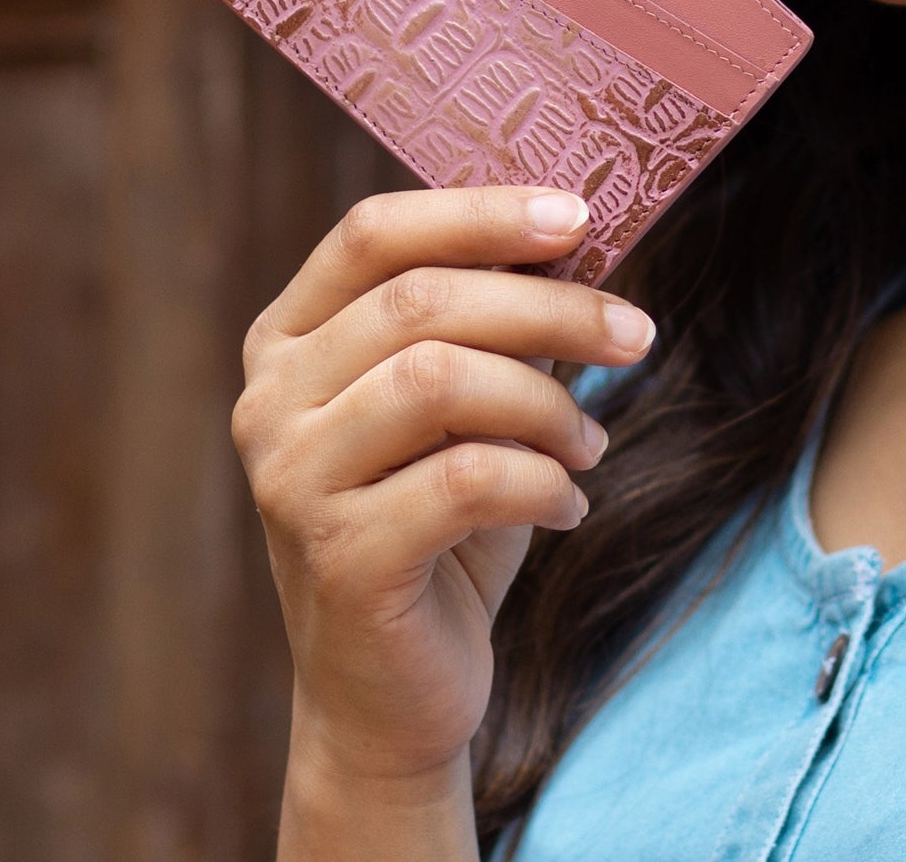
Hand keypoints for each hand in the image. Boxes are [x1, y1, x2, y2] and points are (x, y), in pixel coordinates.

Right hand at [232, 186, 655, 850]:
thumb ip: (494, 318)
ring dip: (548, 403)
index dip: (480, 213)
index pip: (373, 232)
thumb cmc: (438, 520)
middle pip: (422, 301)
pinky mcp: (338, 558)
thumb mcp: (467, 400)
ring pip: (441, 379)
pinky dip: (542, 482)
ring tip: (588, 443)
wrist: (392, 692)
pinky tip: (568, 504)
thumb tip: (574, 230)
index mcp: (288, 339)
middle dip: (552, 308)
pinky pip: (467, 480)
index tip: (579, 217)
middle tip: (637, 334)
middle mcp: (269, 401)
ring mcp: (290, 481)